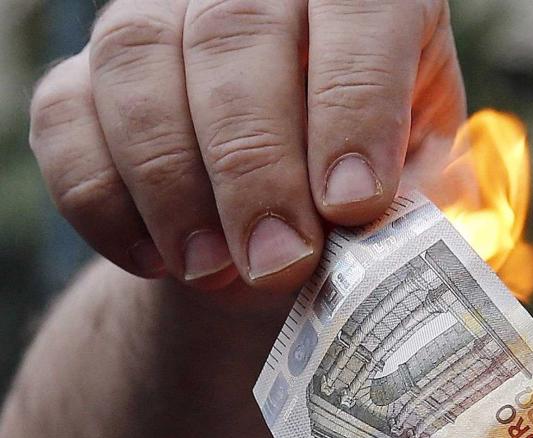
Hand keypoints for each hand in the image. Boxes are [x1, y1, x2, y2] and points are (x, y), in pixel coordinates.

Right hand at [29, 0, 465, 293]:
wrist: (273, 222)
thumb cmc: (365, 190)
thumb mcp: (420, 190)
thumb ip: (423, 202)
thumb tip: (414, 236)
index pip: (358, 7)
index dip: (353, 105)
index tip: (353, 206)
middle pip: (235, 32)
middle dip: (256, 162)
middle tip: (278, 263)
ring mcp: (159, 20)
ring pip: (138, 64)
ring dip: (174, 183)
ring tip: (215, 273)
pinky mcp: (85, 77)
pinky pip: (66, 121)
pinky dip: (106, 202)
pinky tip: (156, 262)